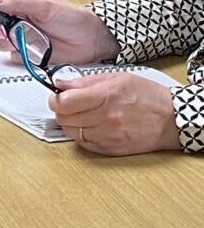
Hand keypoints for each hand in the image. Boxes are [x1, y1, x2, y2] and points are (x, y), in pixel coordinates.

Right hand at [0, 0, 118, 65]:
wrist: (93, 40)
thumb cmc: (74, 18)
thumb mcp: (44, 5)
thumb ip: (16, 3)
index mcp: (19, 8)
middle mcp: (17, 24)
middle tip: (13, 27)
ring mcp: (22, 40)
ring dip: (9, 42)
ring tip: (28, 37)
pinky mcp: (27, 56)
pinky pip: (12, 58)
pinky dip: (19, 55)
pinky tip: (32, 50)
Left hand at [48, 72, 181, 154]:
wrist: (173, 119)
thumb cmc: (148, 97)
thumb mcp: (118, 78)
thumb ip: (86, 82)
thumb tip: (61, 85)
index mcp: (107, 96)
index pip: (64, 102)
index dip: (55, 99)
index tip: (57, 97)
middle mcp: (106, 117)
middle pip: (63, 118)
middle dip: (61, 111)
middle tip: (70, 105)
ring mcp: (108, 136)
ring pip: (70, 132)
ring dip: (71, 123)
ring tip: (83, 116)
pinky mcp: (110, 149)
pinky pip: (83, 144)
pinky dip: (82, 135)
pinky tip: (92, 127)